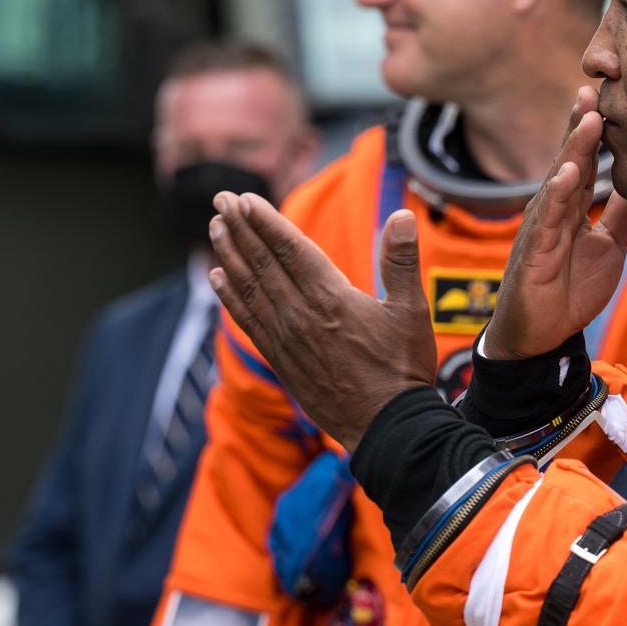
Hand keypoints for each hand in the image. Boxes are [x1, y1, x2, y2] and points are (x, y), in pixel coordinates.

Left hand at [208, 193, 436, 454]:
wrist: (386, 426)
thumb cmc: (403, 368)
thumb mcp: (412, 311)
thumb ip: (402, 262)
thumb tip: (403, 216)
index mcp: (332, 297)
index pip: (290, 249)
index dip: (266, 222)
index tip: (245, 199)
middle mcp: (300, 314)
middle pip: (262, 262)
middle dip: (240, 228)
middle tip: (221, 199)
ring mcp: (286, 338)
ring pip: (249, 288)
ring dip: (229, 255)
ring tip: (214, 227)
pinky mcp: (281, 360)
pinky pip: (247, 321)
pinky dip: (230, 298)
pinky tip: (217, 279)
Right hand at [488, 86, 626, 359]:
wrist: (542, 335)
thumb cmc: (570, 288)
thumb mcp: (609, 245)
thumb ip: (624, 213)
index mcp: (572, 205)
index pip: (584, 158)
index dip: (595, 127)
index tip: (611, 92)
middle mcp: (554, 208)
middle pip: (569, 158)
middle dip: (582, 123)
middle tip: (597, 87)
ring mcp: (542, 227)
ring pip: (559, 181)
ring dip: (574, 149)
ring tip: (589, 119)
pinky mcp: (535, 251)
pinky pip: (547, 219)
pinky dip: (558, 194)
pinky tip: (568, 173)